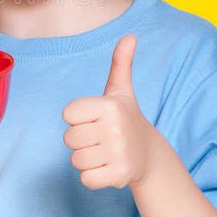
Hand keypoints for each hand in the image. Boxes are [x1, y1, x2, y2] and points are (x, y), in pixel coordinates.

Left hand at [62, 34, 158, 189]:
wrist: (149, 155)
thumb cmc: (125, 118)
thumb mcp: (121, 90)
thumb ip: (120, 63)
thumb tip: (130, 36)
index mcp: (109, 106)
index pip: (67, 114)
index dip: (77, 118)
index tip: (94, 118)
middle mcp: (115, 128)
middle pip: (69, 139)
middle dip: (80, 140)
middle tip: (99, 137)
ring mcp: (119, 153)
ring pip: (75, 160)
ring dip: (85, 159)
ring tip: (103, 152)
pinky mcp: (120, 176)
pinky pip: (85, 179)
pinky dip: (91, 177)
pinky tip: (106, 167)